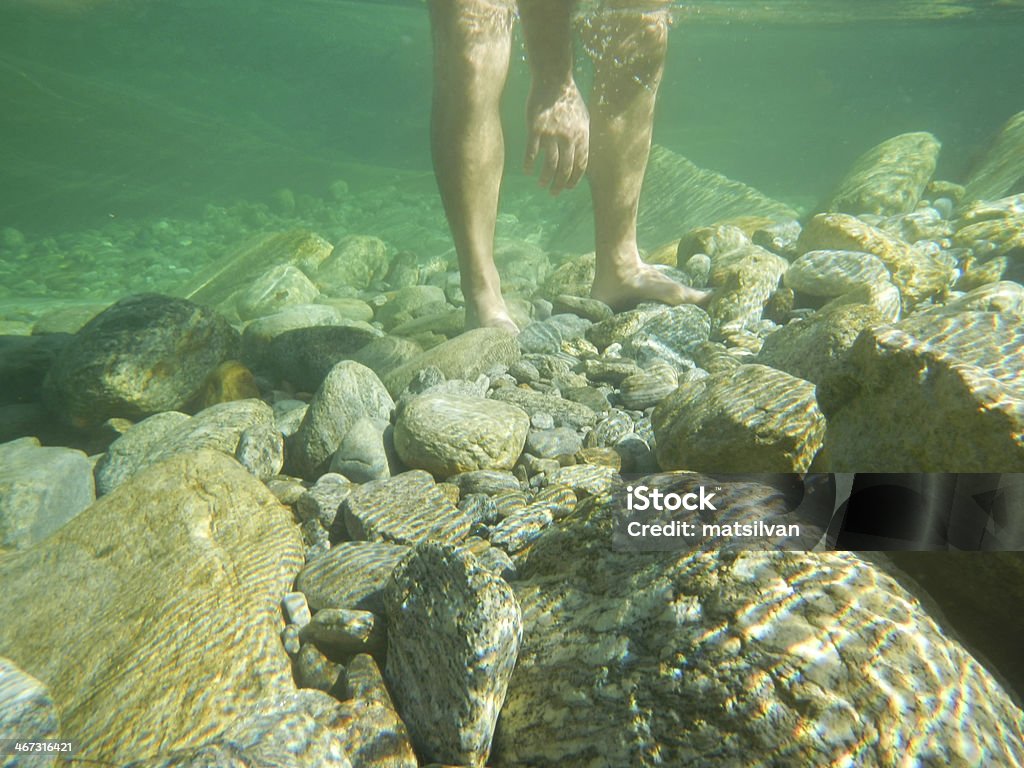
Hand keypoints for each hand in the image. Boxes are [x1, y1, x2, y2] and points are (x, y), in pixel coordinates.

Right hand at [524, 80, 588, 194]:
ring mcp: (552, 133)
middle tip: (554, 193)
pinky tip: (528, 170)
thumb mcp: (583, 118)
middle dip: (560, 185)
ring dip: (545, 178)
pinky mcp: (536, 129)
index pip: (580, 164)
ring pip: (550, 164)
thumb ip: (581, 137)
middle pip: (565, 168)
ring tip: (541, 184)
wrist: (553, 79)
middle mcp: (568, 137)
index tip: (568, 187)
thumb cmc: (568, 99)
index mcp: (582, 135)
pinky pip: (532, 152)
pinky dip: (530, 164)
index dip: (574, 179)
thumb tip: (579, 156)